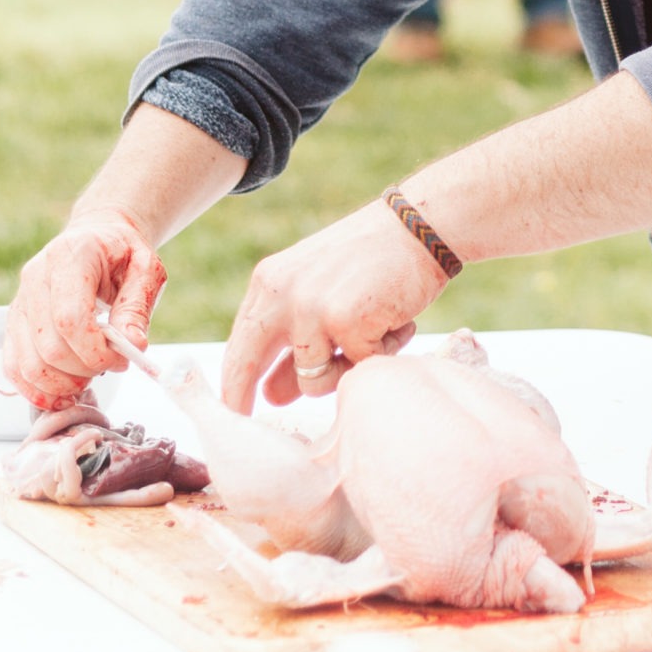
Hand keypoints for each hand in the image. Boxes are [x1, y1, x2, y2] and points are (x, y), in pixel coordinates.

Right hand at [4, 208, 166, 411]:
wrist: (98, 239)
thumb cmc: (122, 255)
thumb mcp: (146, 270)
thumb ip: (137, 307)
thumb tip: (133, 346)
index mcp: (70, 258)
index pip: (69, 318)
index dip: (94, 351)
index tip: (120, 360)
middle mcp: (35, 278)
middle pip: (48, 346)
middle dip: (83, 370)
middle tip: (110, 366)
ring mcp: (20, 300)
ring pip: (27, 362)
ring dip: (61, 384)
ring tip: (89, 379)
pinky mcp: (14, 321)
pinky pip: (12, 365)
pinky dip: (35, 389)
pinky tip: (62, 392)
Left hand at [221, 199, 446, 411]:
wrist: (421, 227)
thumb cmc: (375, 260)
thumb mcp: (321, 294)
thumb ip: (293, 342)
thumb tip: (270, 395)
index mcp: (270, 282)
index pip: (239, 341)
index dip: (233, 381)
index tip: (230, 411)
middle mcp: (282, 293)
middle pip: (249, 363)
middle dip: (242, 395)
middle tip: (251, 425)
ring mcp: (312, 308)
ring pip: (312, 379)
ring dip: (345, 370)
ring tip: (375, 336)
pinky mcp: (346, 321)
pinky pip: (358, 369)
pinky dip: (383, 354)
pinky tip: (398, 325)